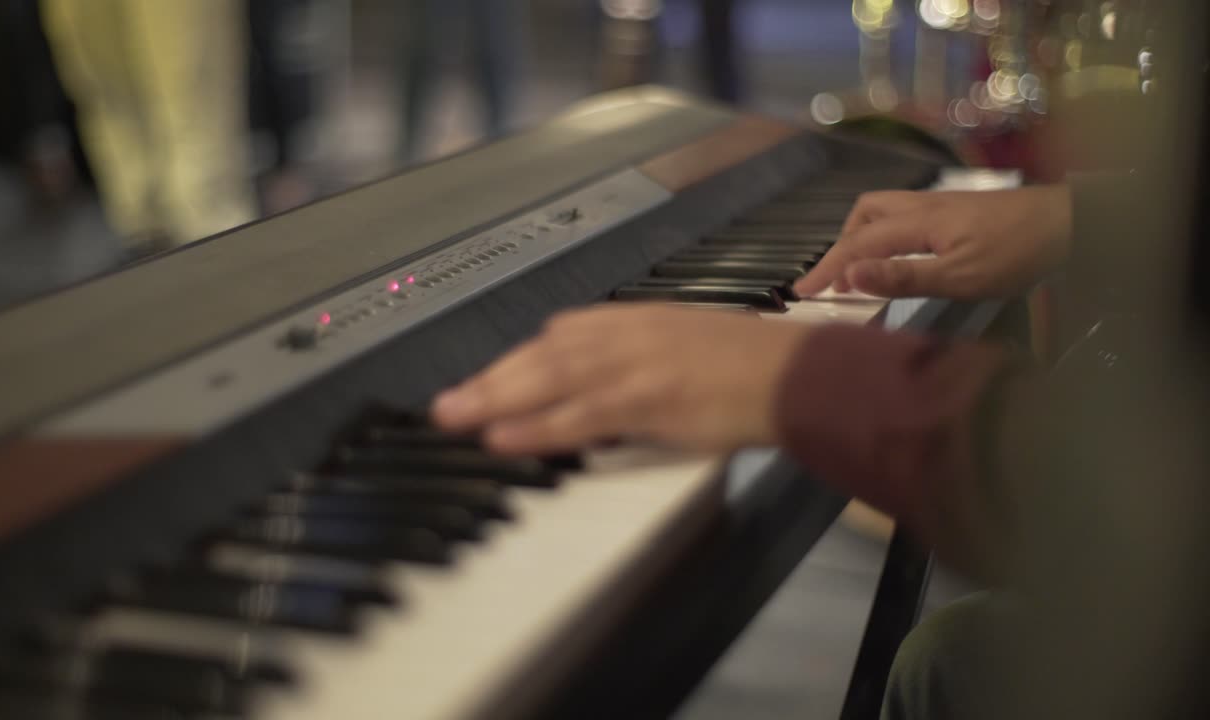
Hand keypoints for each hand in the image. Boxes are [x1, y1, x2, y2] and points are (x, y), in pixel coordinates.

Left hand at [432, 305, 812, 454]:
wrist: (792, 372)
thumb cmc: (744, 364)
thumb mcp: (677, 342)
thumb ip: (629, 355)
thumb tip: (588, 382)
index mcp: (630, 321)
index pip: (556, 339)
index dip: (512, 364)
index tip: (482, 383)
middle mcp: (623, 335)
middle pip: (540, 357)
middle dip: (487, 380)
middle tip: (443, 404)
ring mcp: (632, 366)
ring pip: (548, 380)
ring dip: (494, 399)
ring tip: (452, 417)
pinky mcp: (646, 399)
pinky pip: (579, 414)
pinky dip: (537, 425)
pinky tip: (503, 435)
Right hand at [792, 185, 1071, 299]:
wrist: (1071, 223)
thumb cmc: (1017, 252)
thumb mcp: (961, 276)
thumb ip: (904, 275)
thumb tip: (851, 275)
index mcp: (917, 223)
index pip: (857, 245)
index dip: (827, 269)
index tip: (800, 292)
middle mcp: (922, 206)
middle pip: (864, 214)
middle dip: (840, 244)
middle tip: (834, 280)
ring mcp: (941, 205)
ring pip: (884, 210)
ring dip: (862, 235)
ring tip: (860, 268)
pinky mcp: (958, 210)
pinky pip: (903, 215)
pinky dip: (885, 232)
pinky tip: (899, 254)